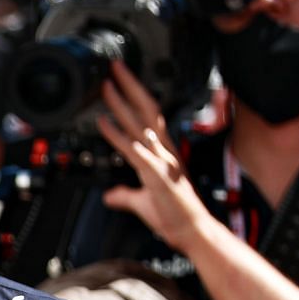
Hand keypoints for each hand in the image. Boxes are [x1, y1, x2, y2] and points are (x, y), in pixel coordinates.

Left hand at [96, 62, 218, 253]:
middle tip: (114, 67)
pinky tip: (107, 125)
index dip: (133, 97)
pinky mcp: (157, 176)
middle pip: (146, 110)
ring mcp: (161, 161)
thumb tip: (110, 196)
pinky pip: (135, 152)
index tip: (119, 82)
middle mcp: (163, 151)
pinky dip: (120, 137)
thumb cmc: (174, 216)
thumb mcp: (142, 202)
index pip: (147, 117)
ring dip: (121, 105)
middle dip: (130, 86)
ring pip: (140, 124)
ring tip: (105, 87)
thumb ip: (125, 195)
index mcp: (162, 152)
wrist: (192, 232)